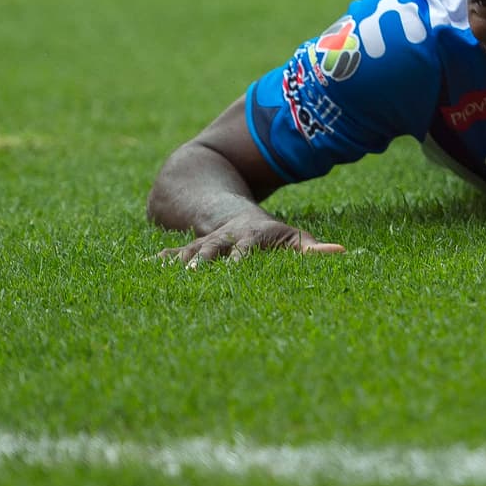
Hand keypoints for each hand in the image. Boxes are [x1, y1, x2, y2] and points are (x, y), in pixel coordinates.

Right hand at [156, 211, 344, 267]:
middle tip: (195, 275)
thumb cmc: (266, 232)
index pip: (245, 250)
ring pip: (187, 253)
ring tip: (165, 276)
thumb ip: (312, 248)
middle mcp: (222, 240)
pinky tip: (144, 270)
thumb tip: (341, 252)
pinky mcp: (185, 249)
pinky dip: (158, 262)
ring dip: (178, 264)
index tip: (237, 269)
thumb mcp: (290, 236)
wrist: (227, 208)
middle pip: (211, 251)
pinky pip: (169, 255)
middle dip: (203, 263)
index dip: (241, 259)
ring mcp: (201, 243)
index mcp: (247, 238)